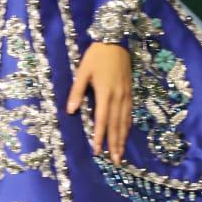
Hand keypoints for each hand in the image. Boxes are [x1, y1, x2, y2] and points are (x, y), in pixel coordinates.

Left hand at [66, 43, 132, 164]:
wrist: (116, 41)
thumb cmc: (96, 56)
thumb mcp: (83, 72)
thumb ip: (77, 92)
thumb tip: (70, 111)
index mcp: (105, 93)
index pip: (102, 119)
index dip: (99, 136)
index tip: (97, 150)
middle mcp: (118, 97)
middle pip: (116, 125)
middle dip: (114, 144)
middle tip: (114, 160)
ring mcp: (126, 95)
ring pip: (125, 121)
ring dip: (122, 138)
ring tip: (120, 153)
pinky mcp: (130, 92)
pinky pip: (129, 113)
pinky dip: (127, 126)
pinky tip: (125, 134)